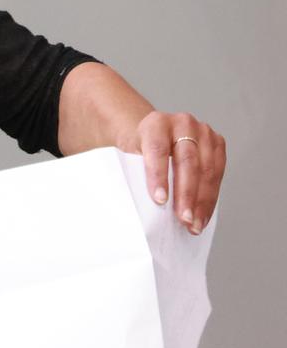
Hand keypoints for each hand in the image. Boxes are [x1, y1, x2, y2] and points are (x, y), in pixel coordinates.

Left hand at [123, 110, 226, 234]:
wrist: (153, 134)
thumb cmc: (139, 149)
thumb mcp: (129, 155)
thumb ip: (135, 172)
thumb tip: (143, 207)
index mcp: (155, 123)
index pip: (157, 150)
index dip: (159, 176)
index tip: (159, 201)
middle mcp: (182, 123)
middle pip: (187, 161)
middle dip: (186, 193)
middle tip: (183, 218)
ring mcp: (203, 132)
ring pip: (206, 169)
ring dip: (202, 201)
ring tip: (194, 223)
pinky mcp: (217, 143)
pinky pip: (218, 173)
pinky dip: (211, 198)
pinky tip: (203, 215)